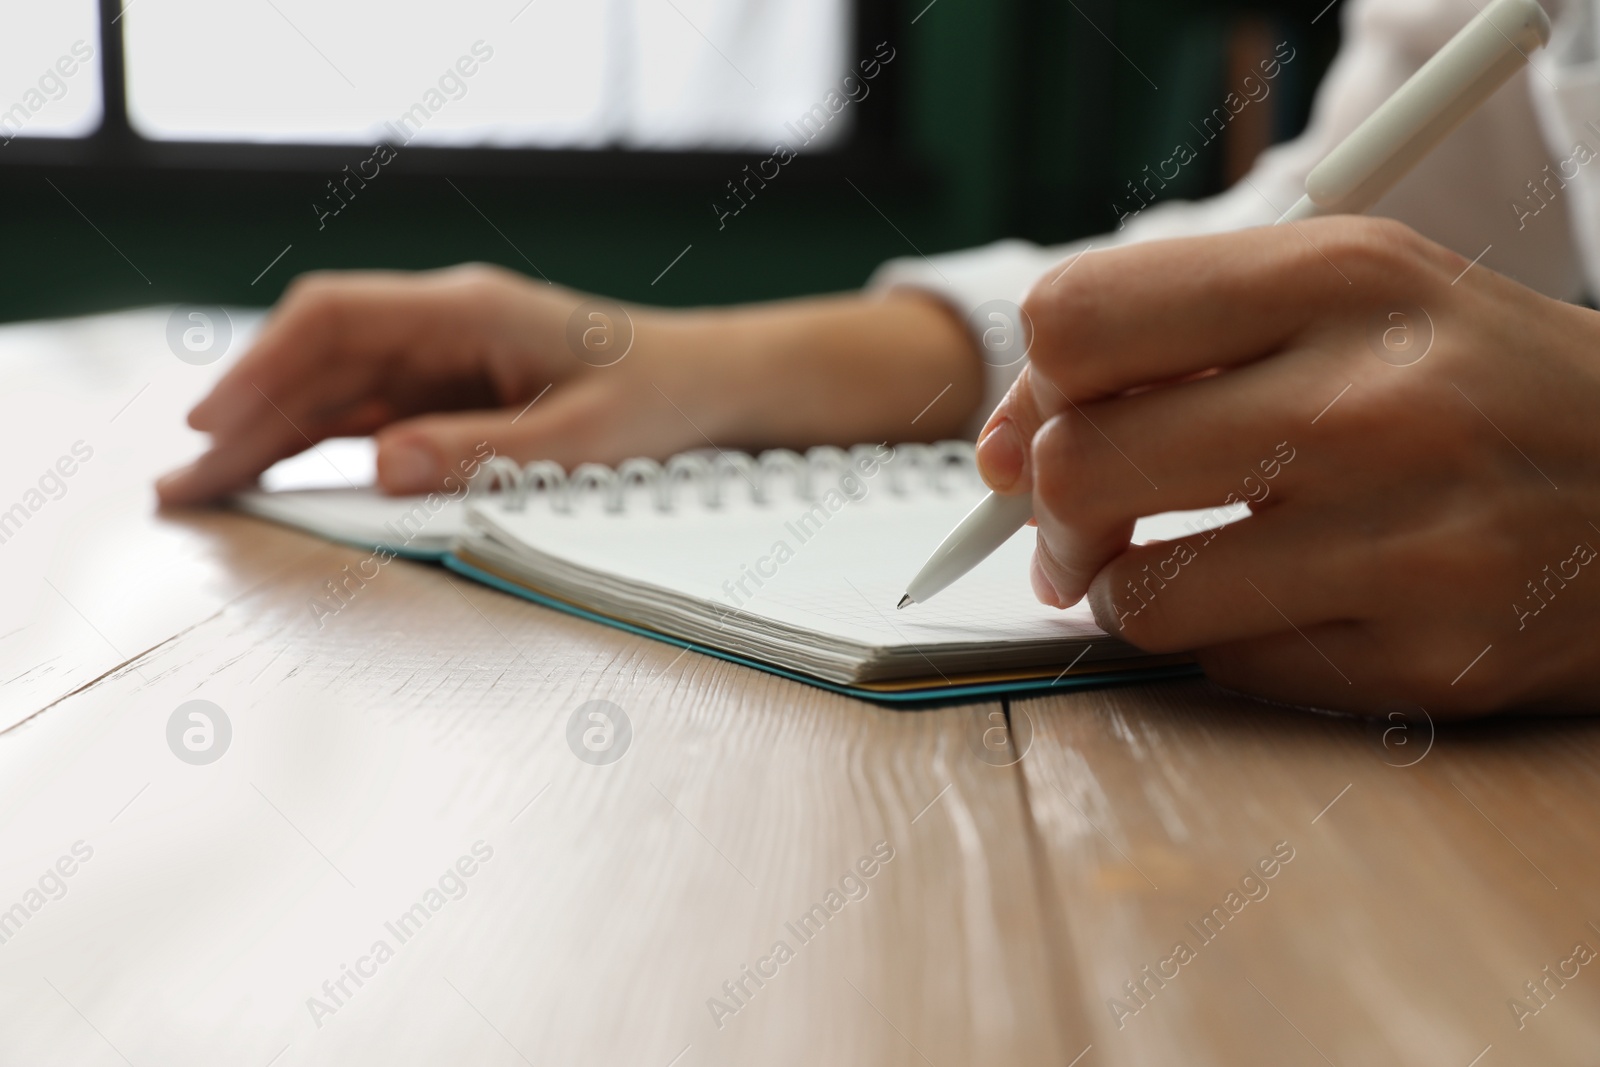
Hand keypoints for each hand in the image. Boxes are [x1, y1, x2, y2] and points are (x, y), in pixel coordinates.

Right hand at [157, 264, 980, 503]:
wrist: (715, 387)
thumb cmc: (663, 399)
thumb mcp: (584, 440)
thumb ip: (485, 454)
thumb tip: (383, 468)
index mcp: (471, 310)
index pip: (338, 319)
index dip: (264, 367)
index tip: (213, 423)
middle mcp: (446, 325)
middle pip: (319, 361)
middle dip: (246, 419)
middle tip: (181, 488)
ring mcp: (446, 358)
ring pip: (334, 391)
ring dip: (270, 438)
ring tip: (206, 494)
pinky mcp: (454, 392)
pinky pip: (369, 416)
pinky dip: (319, 447)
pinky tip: (276, 483)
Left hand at [977, 217, 1599, 715]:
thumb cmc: (1470, 382)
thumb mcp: (1341, 297)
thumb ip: (1164, 339)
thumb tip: (994, 444)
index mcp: (1339, 277)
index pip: (1076, 320)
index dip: (1028, 388)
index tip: (1032, 431)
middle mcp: (1374, 401)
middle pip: (1075, 465)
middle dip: (1049, 511)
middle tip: (1077, 526)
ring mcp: (1410, 541)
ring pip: (1135, 596)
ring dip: (1130, 591)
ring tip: (1190, 564)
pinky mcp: (1430, 662)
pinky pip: (1227, 671)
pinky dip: (1228, 644)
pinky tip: (1295, 604)